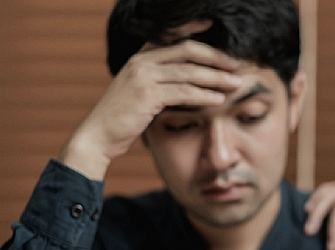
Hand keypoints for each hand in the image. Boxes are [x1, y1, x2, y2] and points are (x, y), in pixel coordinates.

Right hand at [59, 40, 241, 179]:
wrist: (98, 135)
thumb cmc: (123, 118)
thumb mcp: (141, 92)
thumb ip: (161, 82)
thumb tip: (190, 81)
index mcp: (141, 57)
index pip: (173, 36)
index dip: (194, 29)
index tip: (215, 28)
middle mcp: (142, 62)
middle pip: (188, 51)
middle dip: (215, 57)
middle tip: (236, 65)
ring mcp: (143, 77)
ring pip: (189, 72)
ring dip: (216, 78)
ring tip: (235, 84)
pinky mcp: (148, 95)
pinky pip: (184, 92)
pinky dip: (204, 95)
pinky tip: (218, 99)